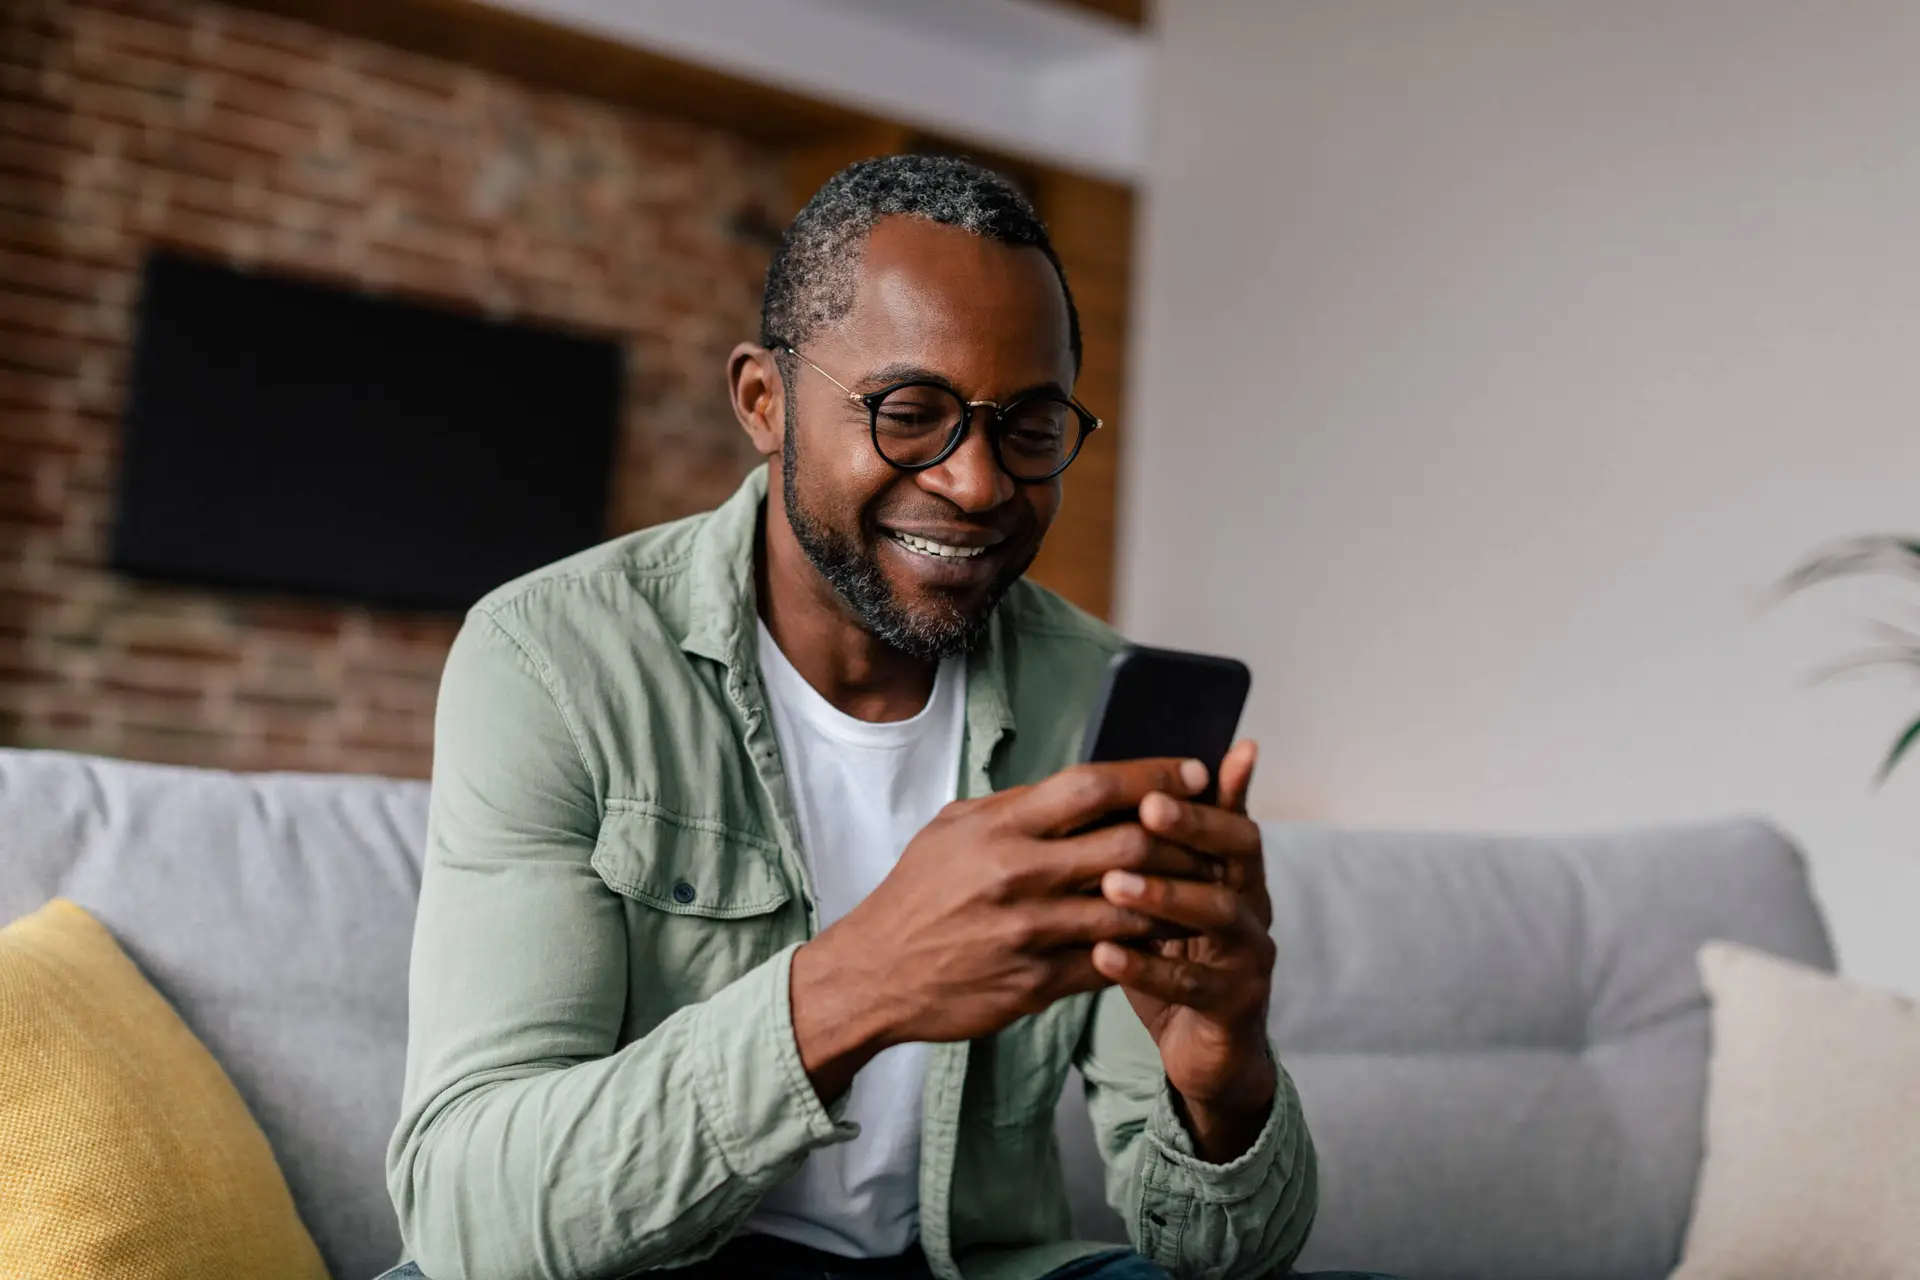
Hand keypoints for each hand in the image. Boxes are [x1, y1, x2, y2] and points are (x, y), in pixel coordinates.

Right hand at [790, 758, 1219, 1101]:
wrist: (875, 975)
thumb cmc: (919, 893)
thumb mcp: (955, 828)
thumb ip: (1019, 806)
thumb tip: (1084, 787)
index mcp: (1000, 828)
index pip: (1094, 786)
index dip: (1154, 775)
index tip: (1194, 772)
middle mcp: (1018, 876)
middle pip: (1128, 847)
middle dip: (1181, 838)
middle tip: (1213, 832)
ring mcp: (1029, 934)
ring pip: (1132, 911)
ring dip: (1175, 897)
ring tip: (1204, 885)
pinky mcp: (1035, 984)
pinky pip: (1111, 963)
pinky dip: (1145, 949)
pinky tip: (1167, 937)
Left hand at [1092, 740, 1277, 1161]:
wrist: (1204, 1049)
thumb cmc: (1178, 958)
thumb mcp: (1170, 896)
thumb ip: (1158, 848)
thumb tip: (1138, 783)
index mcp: (1236, 874)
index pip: (1231, 819)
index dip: (1205, 797)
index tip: (1162, 779)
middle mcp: (1252, 906)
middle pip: (1239, 854)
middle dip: (1194, 829)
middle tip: (1145, 811)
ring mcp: (1250, 957)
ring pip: (1219, 915)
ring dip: (1166, 894)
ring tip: (1112, 882)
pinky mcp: (1235, 1005)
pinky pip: (1192, 984)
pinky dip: (1147, 968)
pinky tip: (1103, 954)